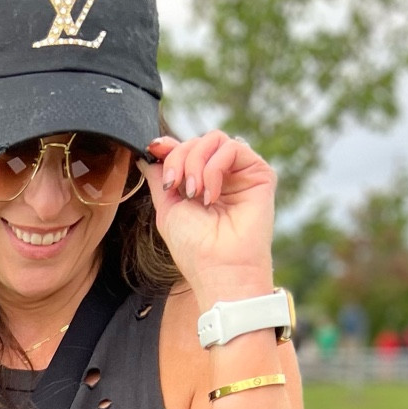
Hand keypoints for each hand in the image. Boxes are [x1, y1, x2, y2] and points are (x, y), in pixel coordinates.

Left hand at [142, 132, 276, 308]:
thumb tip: (148, 156)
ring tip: (193, 193)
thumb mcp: (167, 209)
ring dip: (195, 162)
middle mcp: (222, 176)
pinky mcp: (259, 174)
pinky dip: (214, 168)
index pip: (186, 149)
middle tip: (175, 187)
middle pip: (197, 141)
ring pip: (214, 138)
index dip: (169, 146)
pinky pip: (233, 147)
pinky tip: (210, 196)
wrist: (220, 269)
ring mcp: (241, 174)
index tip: (154, 149)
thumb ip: (160, 179)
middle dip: (179, 158)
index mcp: (201, 183)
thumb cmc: (194, 248)